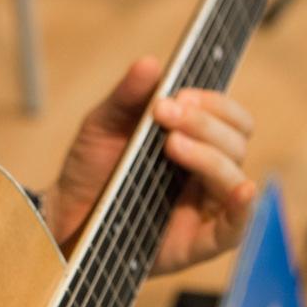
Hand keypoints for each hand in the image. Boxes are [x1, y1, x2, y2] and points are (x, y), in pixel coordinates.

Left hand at [42, 56, 255, 274]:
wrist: (64, 214)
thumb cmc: (91, 169)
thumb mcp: (102, 125)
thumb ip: (127, 96)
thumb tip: (149, 63)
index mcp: (196, 139)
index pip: (228, 117)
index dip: (213, 104)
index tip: (179, 96)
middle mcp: (208, 171)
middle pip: (235, 142)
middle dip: (204, 124)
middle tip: (165, 114)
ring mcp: (205, 207)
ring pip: (234, 177)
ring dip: (210, 155)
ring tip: (171, 145)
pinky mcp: (198, 242)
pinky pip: (235, 228)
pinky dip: (243, 208)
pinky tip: (242, 190)